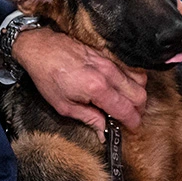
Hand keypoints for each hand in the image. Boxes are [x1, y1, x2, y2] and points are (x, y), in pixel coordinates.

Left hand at [11, 28, 147, 136]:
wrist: (41, 48)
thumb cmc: (48, 77)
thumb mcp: (64, 106)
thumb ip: (89, 119)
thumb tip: (103, 132)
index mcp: (97, 89)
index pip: (126, 109)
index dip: (132, 122)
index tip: (131, 128)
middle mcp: (108, 74)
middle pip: (139, 94)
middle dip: (138, 110)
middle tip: (129, 118)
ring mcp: (110, 62)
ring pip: (140, 80)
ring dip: (138, 94)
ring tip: (126, 103)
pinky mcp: (108, 54)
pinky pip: (131, 68)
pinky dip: (133, 80)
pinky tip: (123, 88)